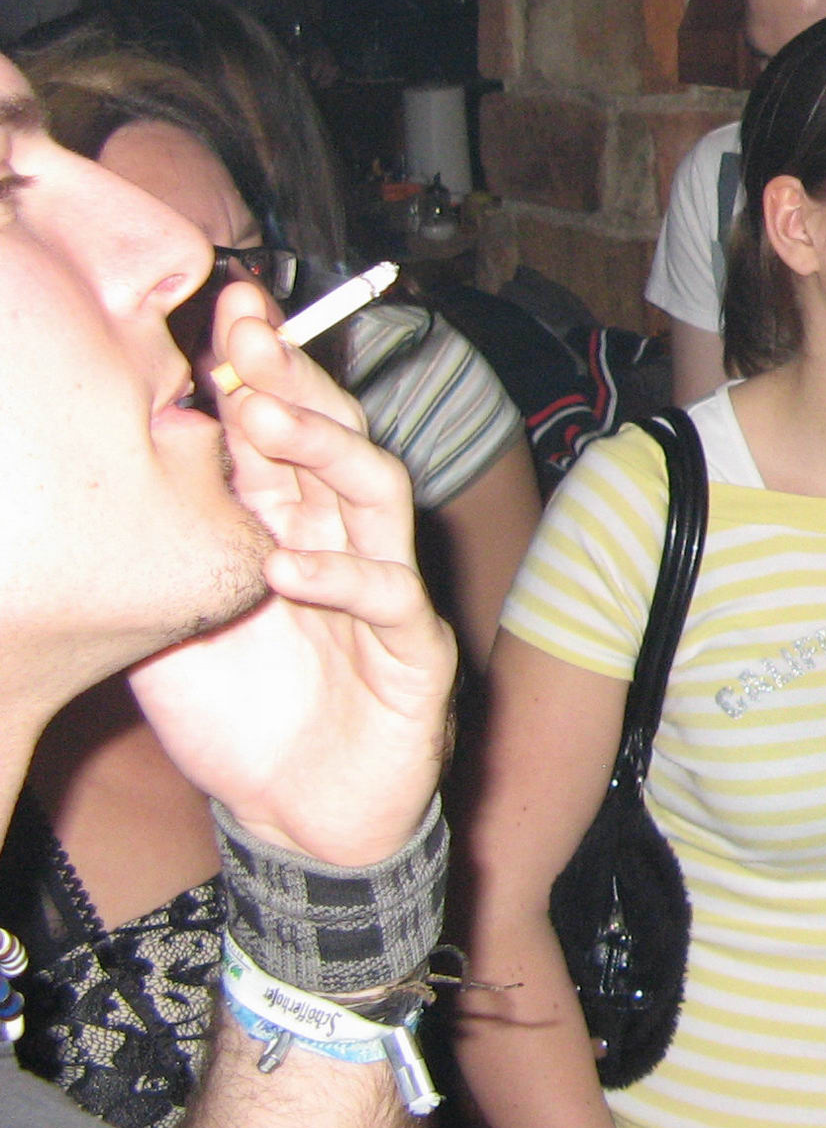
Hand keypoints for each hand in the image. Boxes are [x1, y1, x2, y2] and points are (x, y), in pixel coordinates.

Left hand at [128, 282, 454, 867]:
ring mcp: (384, 588)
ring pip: (377, 492)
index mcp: (285, 522)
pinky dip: (340, 577)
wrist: (296, 817)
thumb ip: (164, 552)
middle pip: (335, 437)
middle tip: (250, 337)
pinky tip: (289, 568)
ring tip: (268, 424)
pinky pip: (389, 596)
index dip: (261, 368)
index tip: (229, 310)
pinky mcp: (412, 650)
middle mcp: (340, 539)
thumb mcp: (173, 622)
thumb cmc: (238, 717)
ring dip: (328, 450)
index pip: (277, 428)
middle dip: (295, 381)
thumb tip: (112, 470)